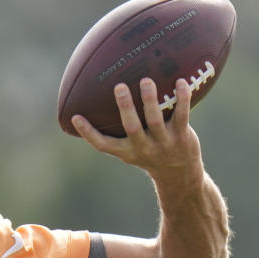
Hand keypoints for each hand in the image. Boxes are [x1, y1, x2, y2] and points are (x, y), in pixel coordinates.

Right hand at [71, 78, 202, 188]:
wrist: (179, 175)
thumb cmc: (150, 155)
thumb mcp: (132, 150)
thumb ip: (119, 134)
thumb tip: (100, 106)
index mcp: (127, 151)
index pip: (103, 145)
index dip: (88, 133)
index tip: (76, 117)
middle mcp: (143, 148)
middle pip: (131, 127)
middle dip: (125, 107)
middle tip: (119, 87)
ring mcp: (163, 143)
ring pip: (155, 120)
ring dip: (150, 100)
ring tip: (146, 81)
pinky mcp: (182, 137)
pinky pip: (181, 115)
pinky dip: (182, 98)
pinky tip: (181, 82)